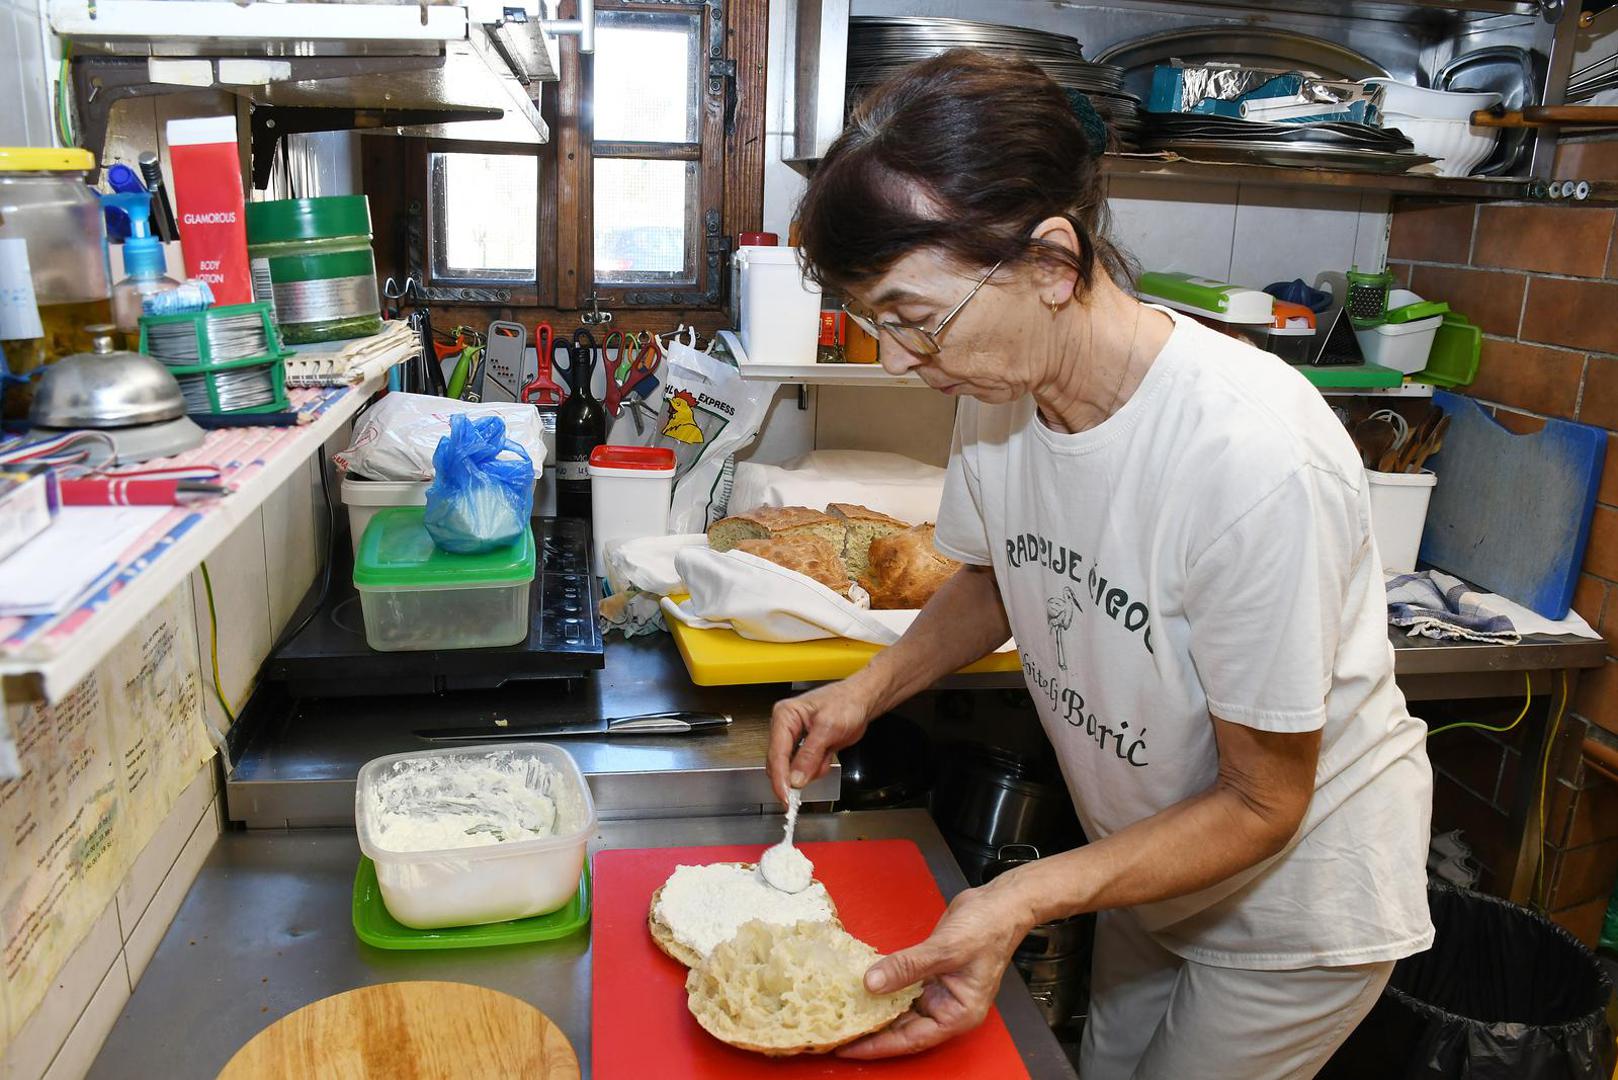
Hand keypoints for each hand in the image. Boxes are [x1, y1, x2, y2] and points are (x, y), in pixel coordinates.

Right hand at [766, 677, 877, 802]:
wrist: (861, 701)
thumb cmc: (846, 702)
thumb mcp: (829, 727)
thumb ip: (810, 754)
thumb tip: (795, 778)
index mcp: (785, 716)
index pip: (776, 754)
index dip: (780, 779)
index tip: (786, 797)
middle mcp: (785, 728)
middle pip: (780, 764)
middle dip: (798, 774)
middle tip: (810, 782)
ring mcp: (794, 739)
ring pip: (792, 770)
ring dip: (812, 769)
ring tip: (828, 752)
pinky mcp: (804, 748)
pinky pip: (805, 769)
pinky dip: (818, 767)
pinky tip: (828, 753)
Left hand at [837, 882, 1032, 1058]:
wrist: (1000, 902)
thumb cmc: (988, 928)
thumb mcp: (945, 950)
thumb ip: (907, 967)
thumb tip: (872, 983)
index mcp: (958, 1014)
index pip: (911, 1039)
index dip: (878, 1046)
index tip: (849, 1048)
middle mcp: (947, 1007)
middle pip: (903, 1028)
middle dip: (872, 1031)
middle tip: (837, 1032)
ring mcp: (938, 990)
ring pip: (900, 1007)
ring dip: (875, 1009)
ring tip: (843, 1012)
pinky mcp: (930, 972)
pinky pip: (901, 985)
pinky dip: (883, 985)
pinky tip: (861, 984)